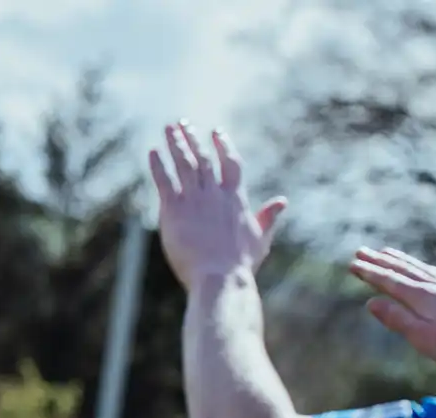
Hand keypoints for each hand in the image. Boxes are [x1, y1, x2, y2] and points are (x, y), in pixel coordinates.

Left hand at [149, 122, 287, 285]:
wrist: (219, 277)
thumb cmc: (240, 264)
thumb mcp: (260, 239)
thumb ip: (268, 218)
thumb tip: (282, 202)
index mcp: (235, 198)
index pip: (231, 162)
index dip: (223, 145)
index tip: (216, 131)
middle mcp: (215, 194)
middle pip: (204, 158)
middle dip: (193, 139)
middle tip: (183, 123)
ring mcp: (194, 199)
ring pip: (184, 164)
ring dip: (175, 143)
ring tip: (168, 128)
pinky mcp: (174, 209)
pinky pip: (164, 180)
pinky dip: (158, 165)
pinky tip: (153, 152)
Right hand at [349, 247, 435, 365]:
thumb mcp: (423, 338)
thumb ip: (397, 319)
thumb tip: (371, 302)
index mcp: (421, 297)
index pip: (389, 281)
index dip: (370, 272)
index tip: (352, 264)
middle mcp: (434, 285)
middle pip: (402, 269)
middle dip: (380, 261)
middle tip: (360, 251)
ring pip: (418, 267)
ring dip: (399, 259)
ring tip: (385, 251)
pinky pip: (433, 270)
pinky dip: (419, 264)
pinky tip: (420, 266)